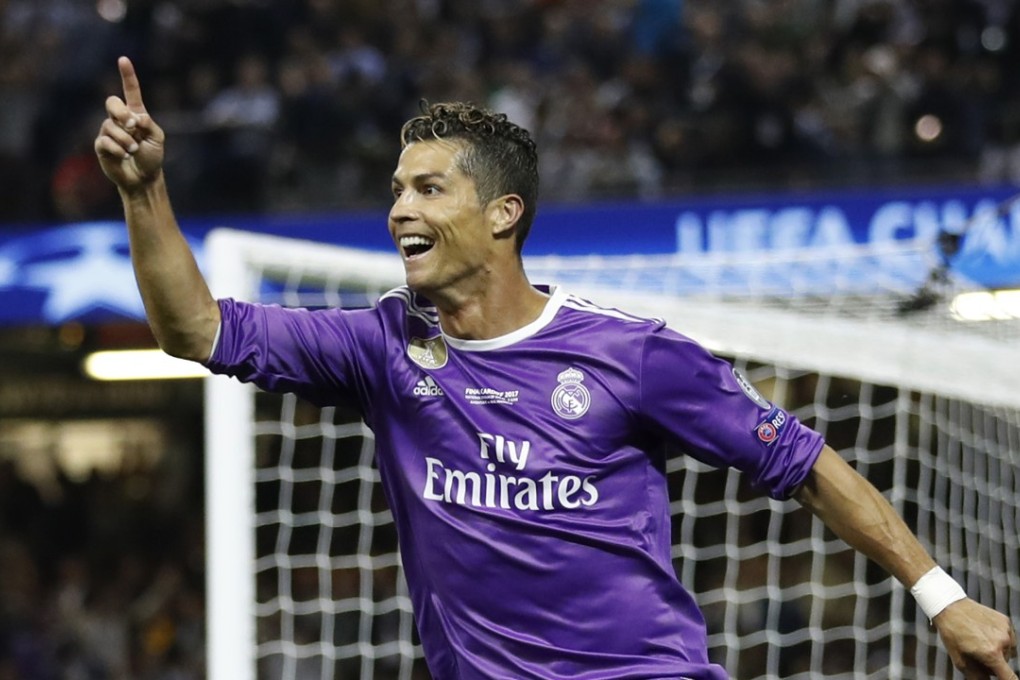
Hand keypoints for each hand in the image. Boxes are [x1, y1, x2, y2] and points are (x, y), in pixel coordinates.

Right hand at [94, 56, 164, 191]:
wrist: (143, 178)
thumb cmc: (152, 156)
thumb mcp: (157, 138)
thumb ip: (149, 124)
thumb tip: (135, 117)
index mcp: (136, 113)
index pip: (130, 91)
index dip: (127, 75)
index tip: (123, 59)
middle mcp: (120, 119)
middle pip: (112, 102)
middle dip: (120, 112)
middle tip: (133, 126)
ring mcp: (109, 131)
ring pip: (111, 126)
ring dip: (126, 140)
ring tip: (133, 150)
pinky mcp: (101, 145)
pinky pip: (105, 141)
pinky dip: (118, 149)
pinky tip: (124, 155)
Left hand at [934, 598, 1017, 678]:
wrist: (949, 606)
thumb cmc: (952, 632)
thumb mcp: (959, 660)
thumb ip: (976, 676)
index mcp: (991, 653)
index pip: (1009, 676)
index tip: (1008, 679)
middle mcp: (1002, 641)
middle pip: (1005, 663)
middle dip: (993, 662)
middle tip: (977, 653)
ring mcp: (1005, 630)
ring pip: (1008, 650)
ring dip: (998, 650)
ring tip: (980, 641)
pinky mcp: (1005, 620)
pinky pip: (1008, 636)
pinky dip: (1000, 638)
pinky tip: (985, 632)